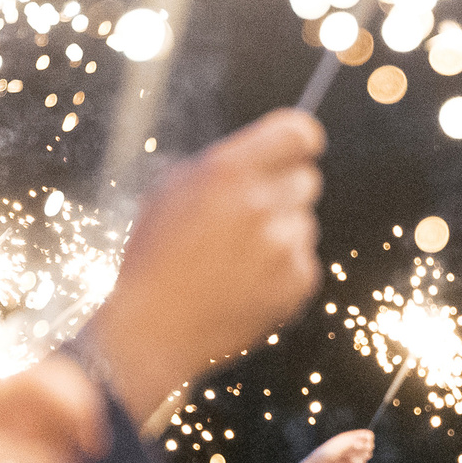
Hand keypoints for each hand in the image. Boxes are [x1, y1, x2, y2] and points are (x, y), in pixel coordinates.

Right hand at [80, 109, 325, 424]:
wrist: (153, 330)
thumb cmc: (155, 256)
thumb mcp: (169, 191)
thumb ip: (221, 164)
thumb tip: (264, 152)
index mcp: (228, 171)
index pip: (299, 132)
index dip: (301, 140)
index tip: (298, 149)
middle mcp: (262, 204)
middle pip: (308, 179)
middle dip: (283, 190)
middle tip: (248, 215)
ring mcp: (284, 246)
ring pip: (304, 222)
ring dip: (280, 232)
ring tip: (235, 258)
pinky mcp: (298, 282)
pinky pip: (304, 260)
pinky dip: (283, 269)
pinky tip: (245, 282)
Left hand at [296, 429, 375, 462]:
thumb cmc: (327, 453)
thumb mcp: (340, 444)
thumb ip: (354, 442)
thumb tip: (368, 441)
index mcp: (350, 438)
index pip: (367, 435)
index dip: (368, 437)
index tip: (364, 440)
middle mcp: (354, 447)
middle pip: (370, 444)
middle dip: (368, 446)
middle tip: (357, 448)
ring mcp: (354, 457)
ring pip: (368, 454)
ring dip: (363, 455)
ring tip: (351, 457)